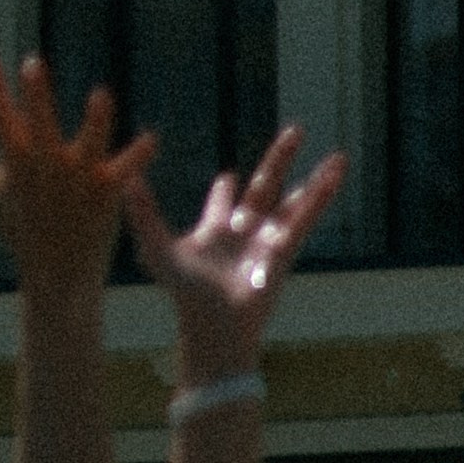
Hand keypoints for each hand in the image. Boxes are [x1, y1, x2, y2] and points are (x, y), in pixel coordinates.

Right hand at [0, 55, 155, 295]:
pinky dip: (138, 157)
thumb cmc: (20, 229)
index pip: (0, 120)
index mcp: (17, 162)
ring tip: (101, 95)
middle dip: (36, 97)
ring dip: (95, 122)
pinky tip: (153, 139)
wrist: (56, 278)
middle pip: (41, 125)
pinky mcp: (106, 194)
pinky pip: (124, 170)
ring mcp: (78, 181)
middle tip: (33, 64)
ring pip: (88, 144)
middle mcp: (47, 168)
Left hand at [122, 130, 347, 388]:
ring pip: (293, 202)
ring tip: (337, 157)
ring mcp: (266, 241)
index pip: (222, 203)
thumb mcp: (159, 250)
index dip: (224, 191)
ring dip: (314, 179)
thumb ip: (144, 215)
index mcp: (214, 231)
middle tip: (294, 133)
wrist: (215, 328)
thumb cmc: (186, 297)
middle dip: (278, 161)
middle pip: (264, 188)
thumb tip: (126, 182)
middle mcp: (243, 233)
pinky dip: (321, 196)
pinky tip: (335, 172)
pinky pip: (305, 217)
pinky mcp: (283, 251)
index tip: (228, 177)